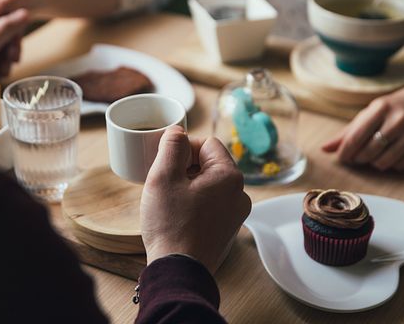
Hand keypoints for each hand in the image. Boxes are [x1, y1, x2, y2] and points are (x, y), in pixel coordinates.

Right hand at [141, 126, 250, 274]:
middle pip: (209, 163)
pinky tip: (177, 215)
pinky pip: (211, 203)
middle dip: (185, 167)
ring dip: (188, 185)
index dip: (183, 148)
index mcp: (229, 176)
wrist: (178, 271)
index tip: (166, 163)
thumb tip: (177, 131)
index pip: (207, 143)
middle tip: (164, 183)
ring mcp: (236, 213)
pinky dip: (194, 203)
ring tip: (169, 201)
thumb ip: (171, 145)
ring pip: (209, 184)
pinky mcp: (227, 229)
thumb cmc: (170, 224)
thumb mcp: (163, 176)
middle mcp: (240, 193)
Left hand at [322, 74, 403, 169]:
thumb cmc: (395, 106)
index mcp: (381, 108)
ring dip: (375, 163)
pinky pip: (401, 166)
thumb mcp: (371, 112)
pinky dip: (393, 164)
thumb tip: (324, 149)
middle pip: (368, 152)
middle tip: (358, 156)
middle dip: (359, 158)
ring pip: (384, 162)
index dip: (345, 152)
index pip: (355, 137)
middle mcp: (399, 120)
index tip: (341, 158)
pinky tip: (393, 153)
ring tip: (375, 154)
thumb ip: (348, 131)